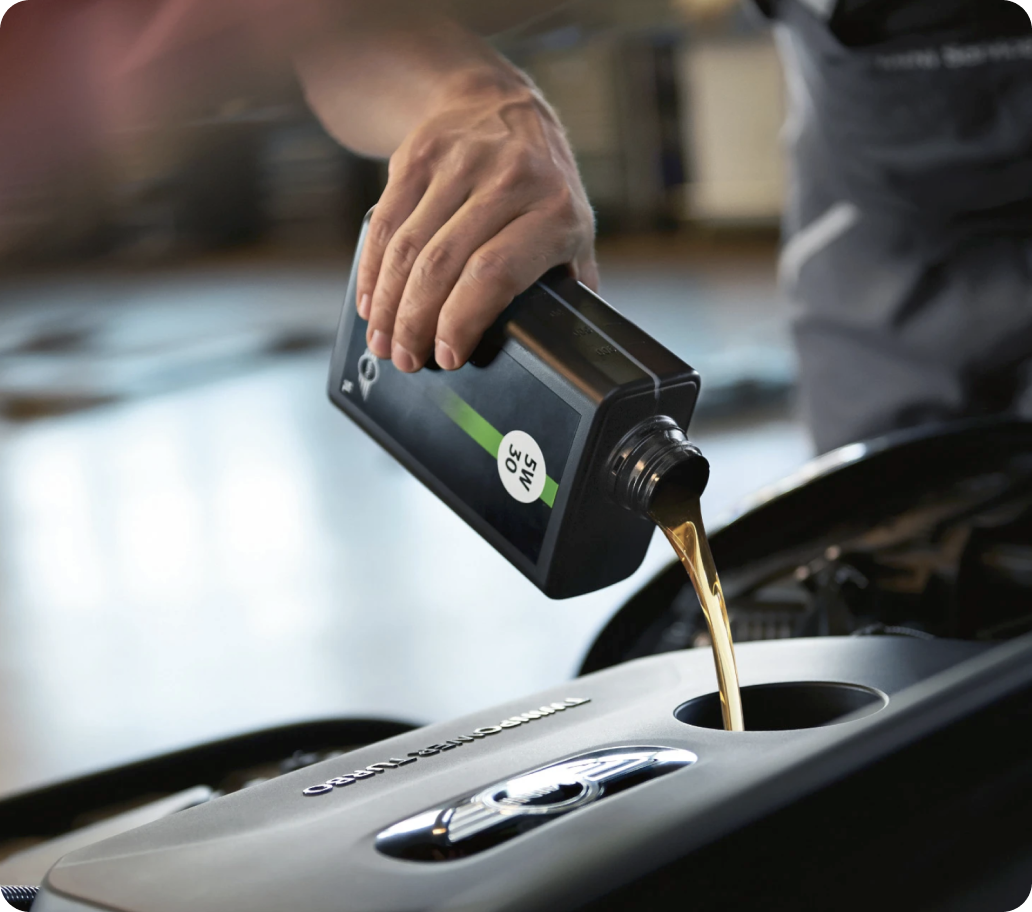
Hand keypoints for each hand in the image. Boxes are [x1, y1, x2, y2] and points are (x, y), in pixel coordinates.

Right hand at [356, 69, 597, 371]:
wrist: (503, 106)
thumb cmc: (543, 187)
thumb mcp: (574, 230)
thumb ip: (571, 285)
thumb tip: (566, 346)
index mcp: (554, 210)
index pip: (495, 274)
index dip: (462, 321)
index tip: (446, 355)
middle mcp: (508, 180)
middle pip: (443, 266)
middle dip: (415, 323)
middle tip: (404, 358)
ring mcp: (459, 163)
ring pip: (407, 249)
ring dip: (388, 305)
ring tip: (383, 340)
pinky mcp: (418, 156)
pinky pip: (384, 223)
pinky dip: (372, 271)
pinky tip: (370, 302)